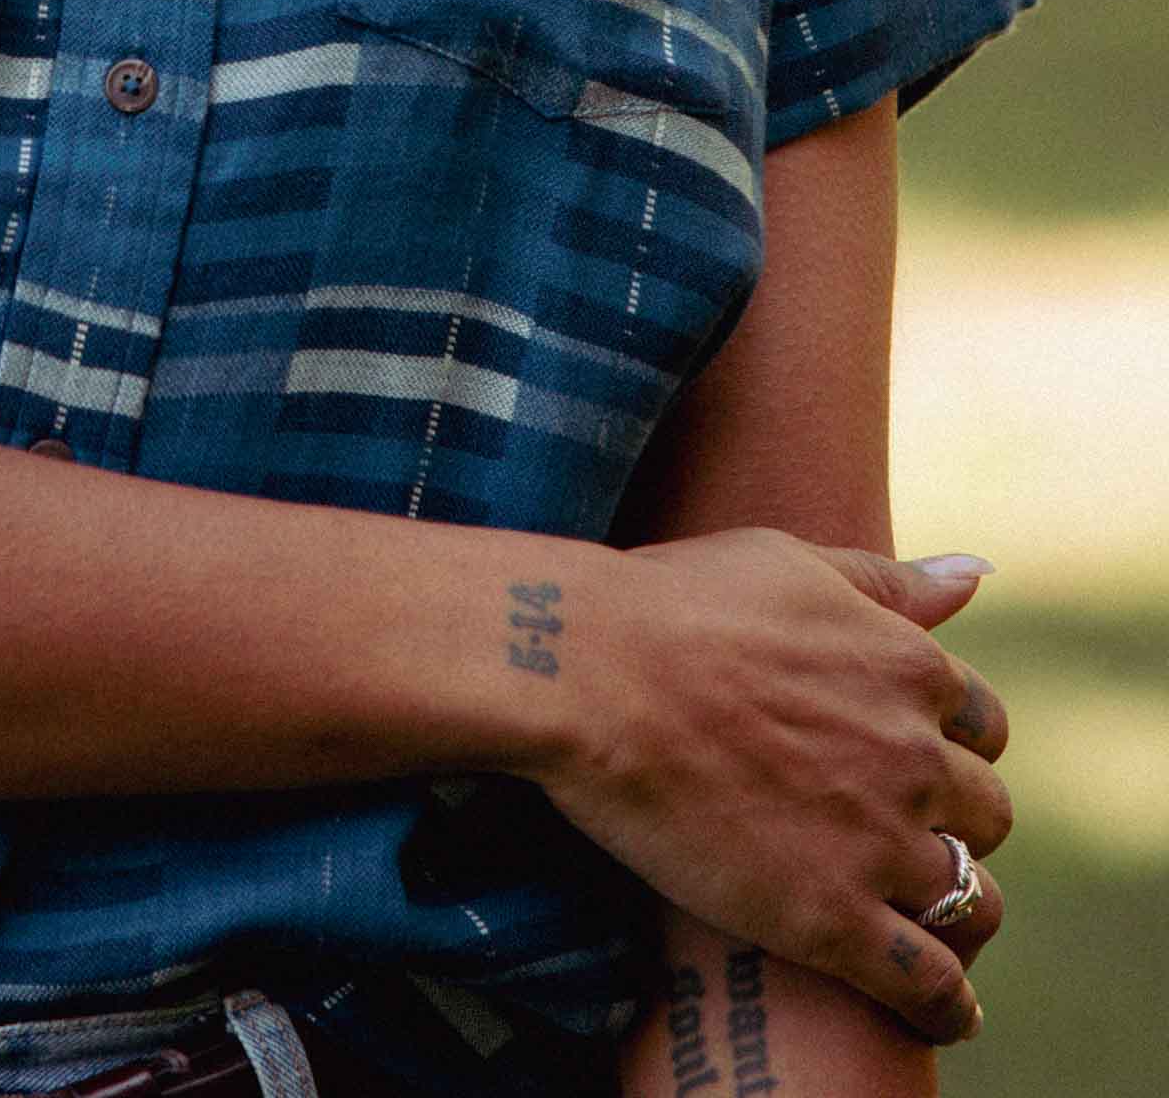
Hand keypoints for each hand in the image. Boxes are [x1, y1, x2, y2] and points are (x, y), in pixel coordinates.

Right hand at [533, 531, 1009, 1045]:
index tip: (917, 760)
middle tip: (904, 835)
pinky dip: (945, 1005)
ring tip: (926, 924)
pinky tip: (947, 1014)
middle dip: (955, 825)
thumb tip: (975, 574)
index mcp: (911, 669)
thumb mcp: (794, 565)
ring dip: (955, 912)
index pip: (982, 727)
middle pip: (986, 815)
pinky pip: (926, 982)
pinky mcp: (831, 920)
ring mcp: (878, 844)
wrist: (592, 672)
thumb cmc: (678, 603)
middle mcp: (915, 758)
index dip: (953, 745)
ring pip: (970, 902)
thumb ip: (889, 582)